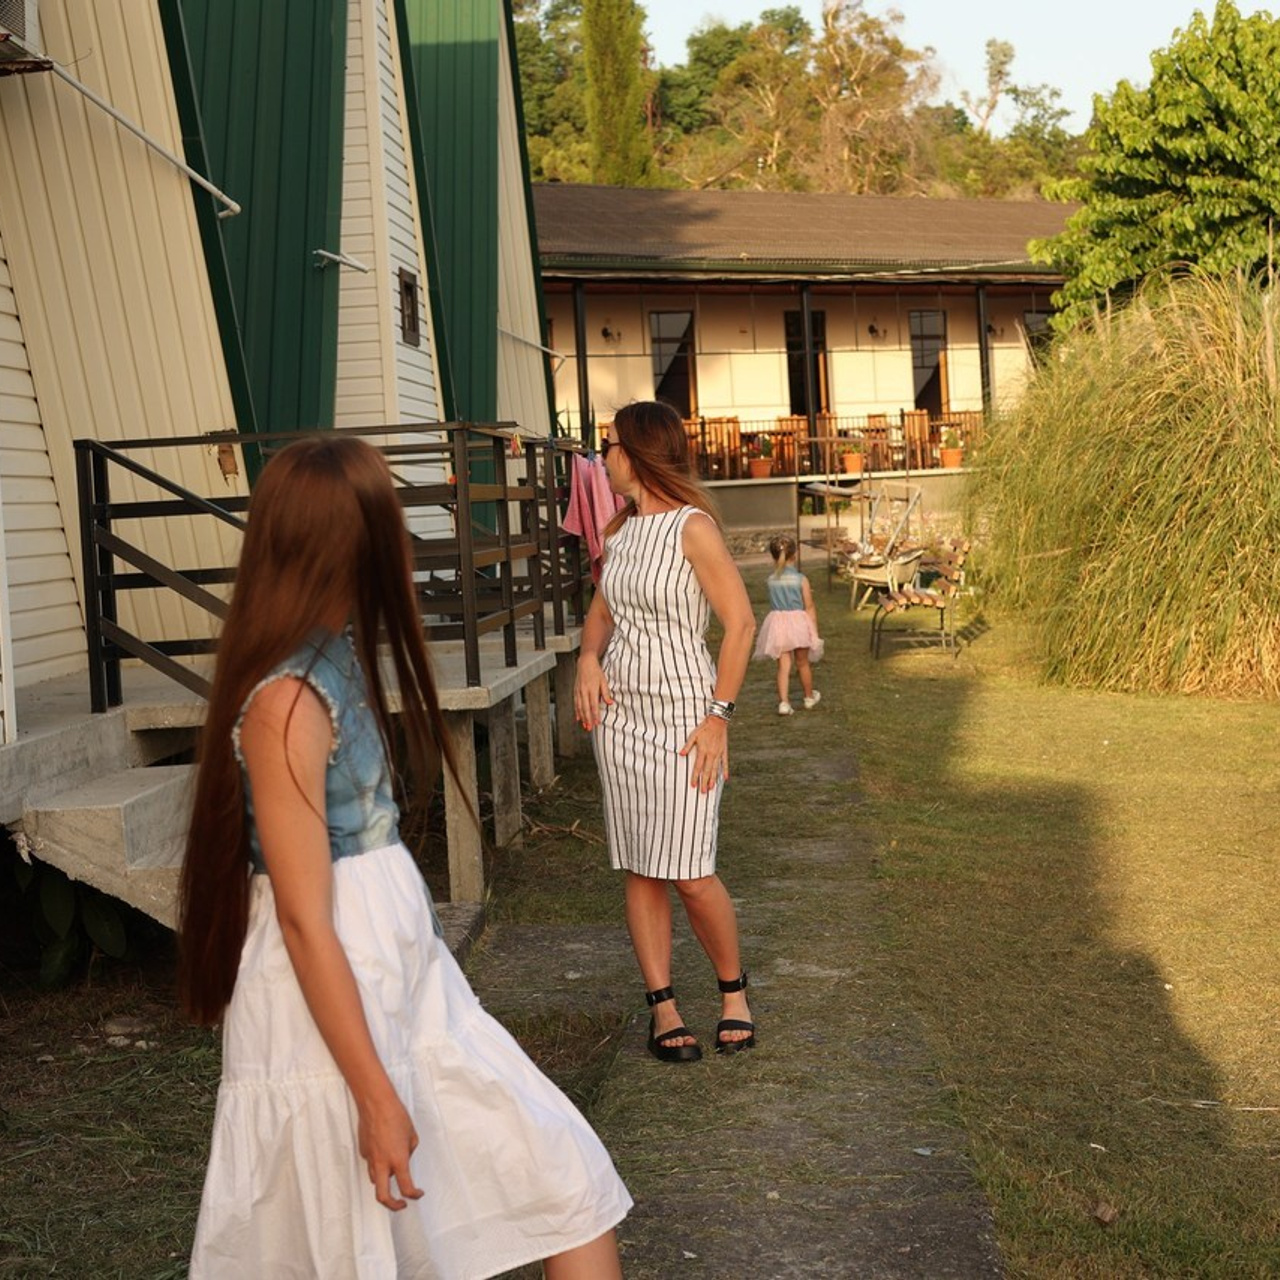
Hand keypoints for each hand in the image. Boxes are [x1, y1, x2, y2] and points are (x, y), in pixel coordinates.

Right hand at [357, 1092, 423, 1210]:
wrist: (376, 1103)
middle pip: (383, 1197)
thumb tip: (404, 1158)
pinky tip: (383, 1149)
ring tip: (393, 1173)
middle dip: (393, 1205)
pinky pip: (371, 1163)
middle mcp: (382, 1163)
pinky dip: (378, 1163)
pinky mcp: (363, 1151)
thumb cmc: (396, 1115)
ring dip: (384, 1182)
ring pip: (375, 1180)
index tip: (418, 1194)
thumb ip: (409, 1151)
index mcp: (398, 1160)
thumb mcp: (412, 1135)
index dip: (414, 1195)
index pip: (406, 1187)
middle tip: (401, 1204)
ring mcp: (370, 1158)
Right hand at [574, 655, 613, 730]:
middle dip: (588, 719)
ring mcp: (578, 692)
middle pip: (585, 708)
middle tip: (590, 727)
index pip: (594, 705)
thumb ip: (606, 693)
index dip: (595, 715)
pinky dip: (576, 711)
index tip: (597, 722)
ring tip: (585, 725)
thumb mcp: (604, 681)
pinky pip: (575, 703)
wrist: (585, 663)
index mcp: (592, 689)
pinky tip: (578, 717)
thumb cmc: (595, 671)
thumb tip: (610, 702)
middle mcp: (584, 691)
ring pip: (579, 707)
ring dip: (582, 717)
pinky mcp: (575, 691)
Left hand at [680, 715, 728, 791]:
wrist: (717, 721)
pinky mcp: (724, 752)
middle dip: (705, 782)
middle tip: (703, 792)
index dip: (695, 777)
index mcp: (703, 751)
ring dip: (713, 779)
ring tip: (711, 788)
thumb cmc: (703, 728)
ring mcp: (718, 754)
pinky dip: (725, 771)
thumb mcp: (693, 735)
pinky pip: (725, 763)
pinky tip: (725, 779)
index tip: (693, 785)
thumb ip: (687, 746)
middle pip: (707, 771)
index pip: (698, 767)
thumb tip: (680, 754)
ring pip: (716, 769)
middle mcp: (711, 754)